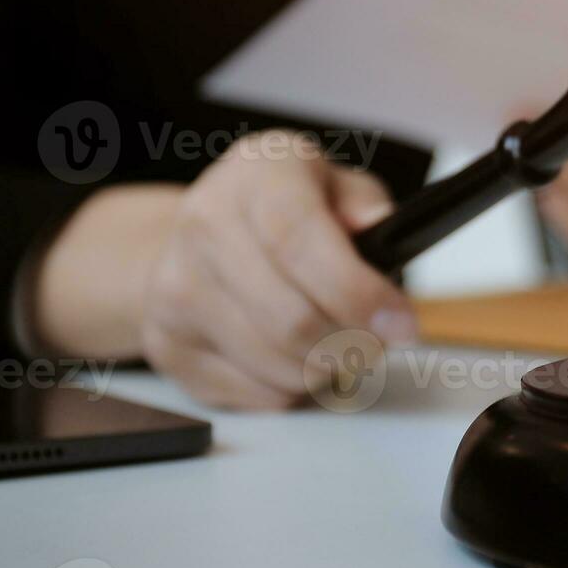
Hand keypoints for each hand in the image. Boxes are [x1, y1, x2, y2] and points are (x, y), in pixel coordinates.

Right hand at [136, 130, 416, 408]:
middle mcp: (203, 224)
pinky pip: (252, 394)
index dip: (356, 293)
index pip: (298, 241)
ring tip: (339, 345)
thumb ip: (364, 202)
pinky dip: (291, 387)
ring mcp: (176, 288)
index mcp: (255, 174)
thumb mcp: (334, 183)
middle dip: (353, 345)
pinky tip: (295, 356)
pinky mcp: (167, 342)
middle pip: (290, 319)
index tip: (401, 325)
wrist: (198, 233)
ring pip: (275, 366)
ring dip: (326, 370)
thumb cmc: (284, 209)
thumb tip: (378, 226)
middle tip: (379, 342)